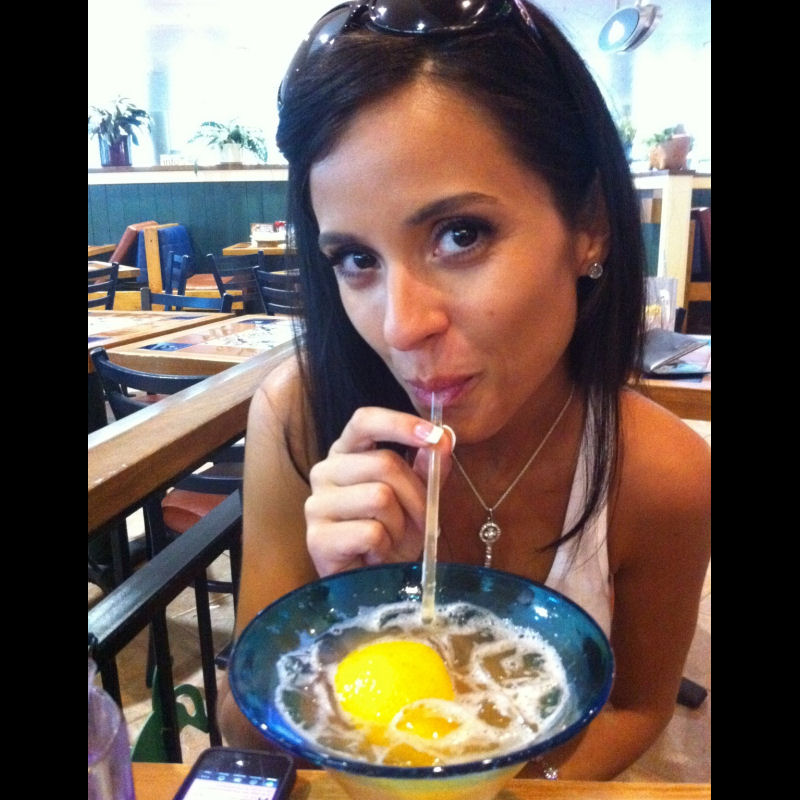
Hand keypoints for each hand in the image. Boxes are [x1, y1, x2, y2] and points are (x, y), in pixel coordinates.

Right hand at [305, 406, 452, 575]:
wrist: (375, 582)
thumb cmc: (394, 533)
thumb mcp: (418, 494)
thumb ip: (430, 465)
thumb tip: (444, 437)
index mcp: (347, 452)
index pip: (364, 420)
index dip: (399, 423)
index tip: (433, 435)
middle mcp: (325, 471)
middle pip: (385, 463)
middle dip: (416, 495)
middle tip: (421, 520)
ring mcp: (316, 504)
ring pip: (380, 497)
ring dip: (401, 524)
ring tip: (392, 539)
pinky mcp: (316, 538)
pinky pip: (370, 532)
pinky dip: (385, 546)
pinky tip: (375, 554)